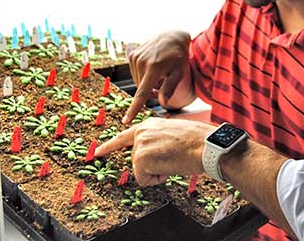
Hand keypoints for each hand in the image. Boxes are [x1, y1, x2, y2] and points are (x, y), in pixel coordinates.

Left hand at [94, 117, 214, 185]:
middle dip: (152, 167)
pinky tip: (170, 167)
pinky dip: (157, 179)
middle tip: (172, 159)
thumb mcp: (174, 134)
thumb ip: (159, 140)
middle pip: (137, 160)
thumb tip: (157, 154)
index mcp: (150, 124)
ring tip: (174, 160)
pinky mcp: (140, 158)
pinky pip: (144, 180)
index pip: (124, 136)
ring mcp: (139, 144)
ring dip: (157, 172)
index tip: (97, 152)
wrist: (206, 145)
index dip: (109, 146)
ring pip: (141, 171)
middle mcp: (141, 131)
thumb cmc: (198, 141)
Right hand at [124, 30, 194, 123]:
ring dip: (146, 83)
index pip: (142, 93)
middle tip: (162, 85)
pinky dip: (142, 75)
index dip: (134, 109)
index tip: (126, 121)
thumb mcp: (178, 72)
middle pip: (141, 88)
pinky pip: (134, 73)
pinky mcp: (132, 55)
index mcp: (154, 68)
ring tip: (159, 75)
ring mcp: (135, 57)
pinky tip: (152, 69)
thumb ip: (169, 88)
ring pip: (137, 82)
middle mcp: (142, 62)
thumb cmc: (178, 57)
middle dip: (150, 92)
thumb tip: (162, 103)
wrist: (172, 37)